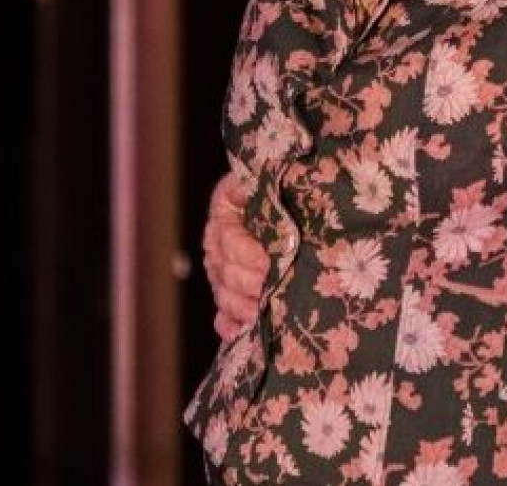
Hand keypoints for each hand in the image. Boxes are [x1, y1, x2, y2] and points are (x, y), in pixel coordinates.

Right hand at [202, 170, 267, 340]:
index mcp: (225, 208)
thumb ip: (265, 181)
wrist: (289, 193)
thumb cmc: (283, 182)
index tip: (266, 262)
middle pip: (224, 269)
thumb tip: (261, 186)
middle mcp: (218, 240)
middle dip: (248, 283)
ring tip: (259, 313)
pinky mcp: (230, 288)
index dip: (244, 253)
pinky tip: (237, 332)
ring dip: (240, 306)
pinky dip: (228, 323)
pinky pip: (222, 311)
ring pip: (223, 292)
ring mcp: (221, 267)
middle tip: (271, 289)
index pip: (227, 237)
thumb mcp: (271, 175)